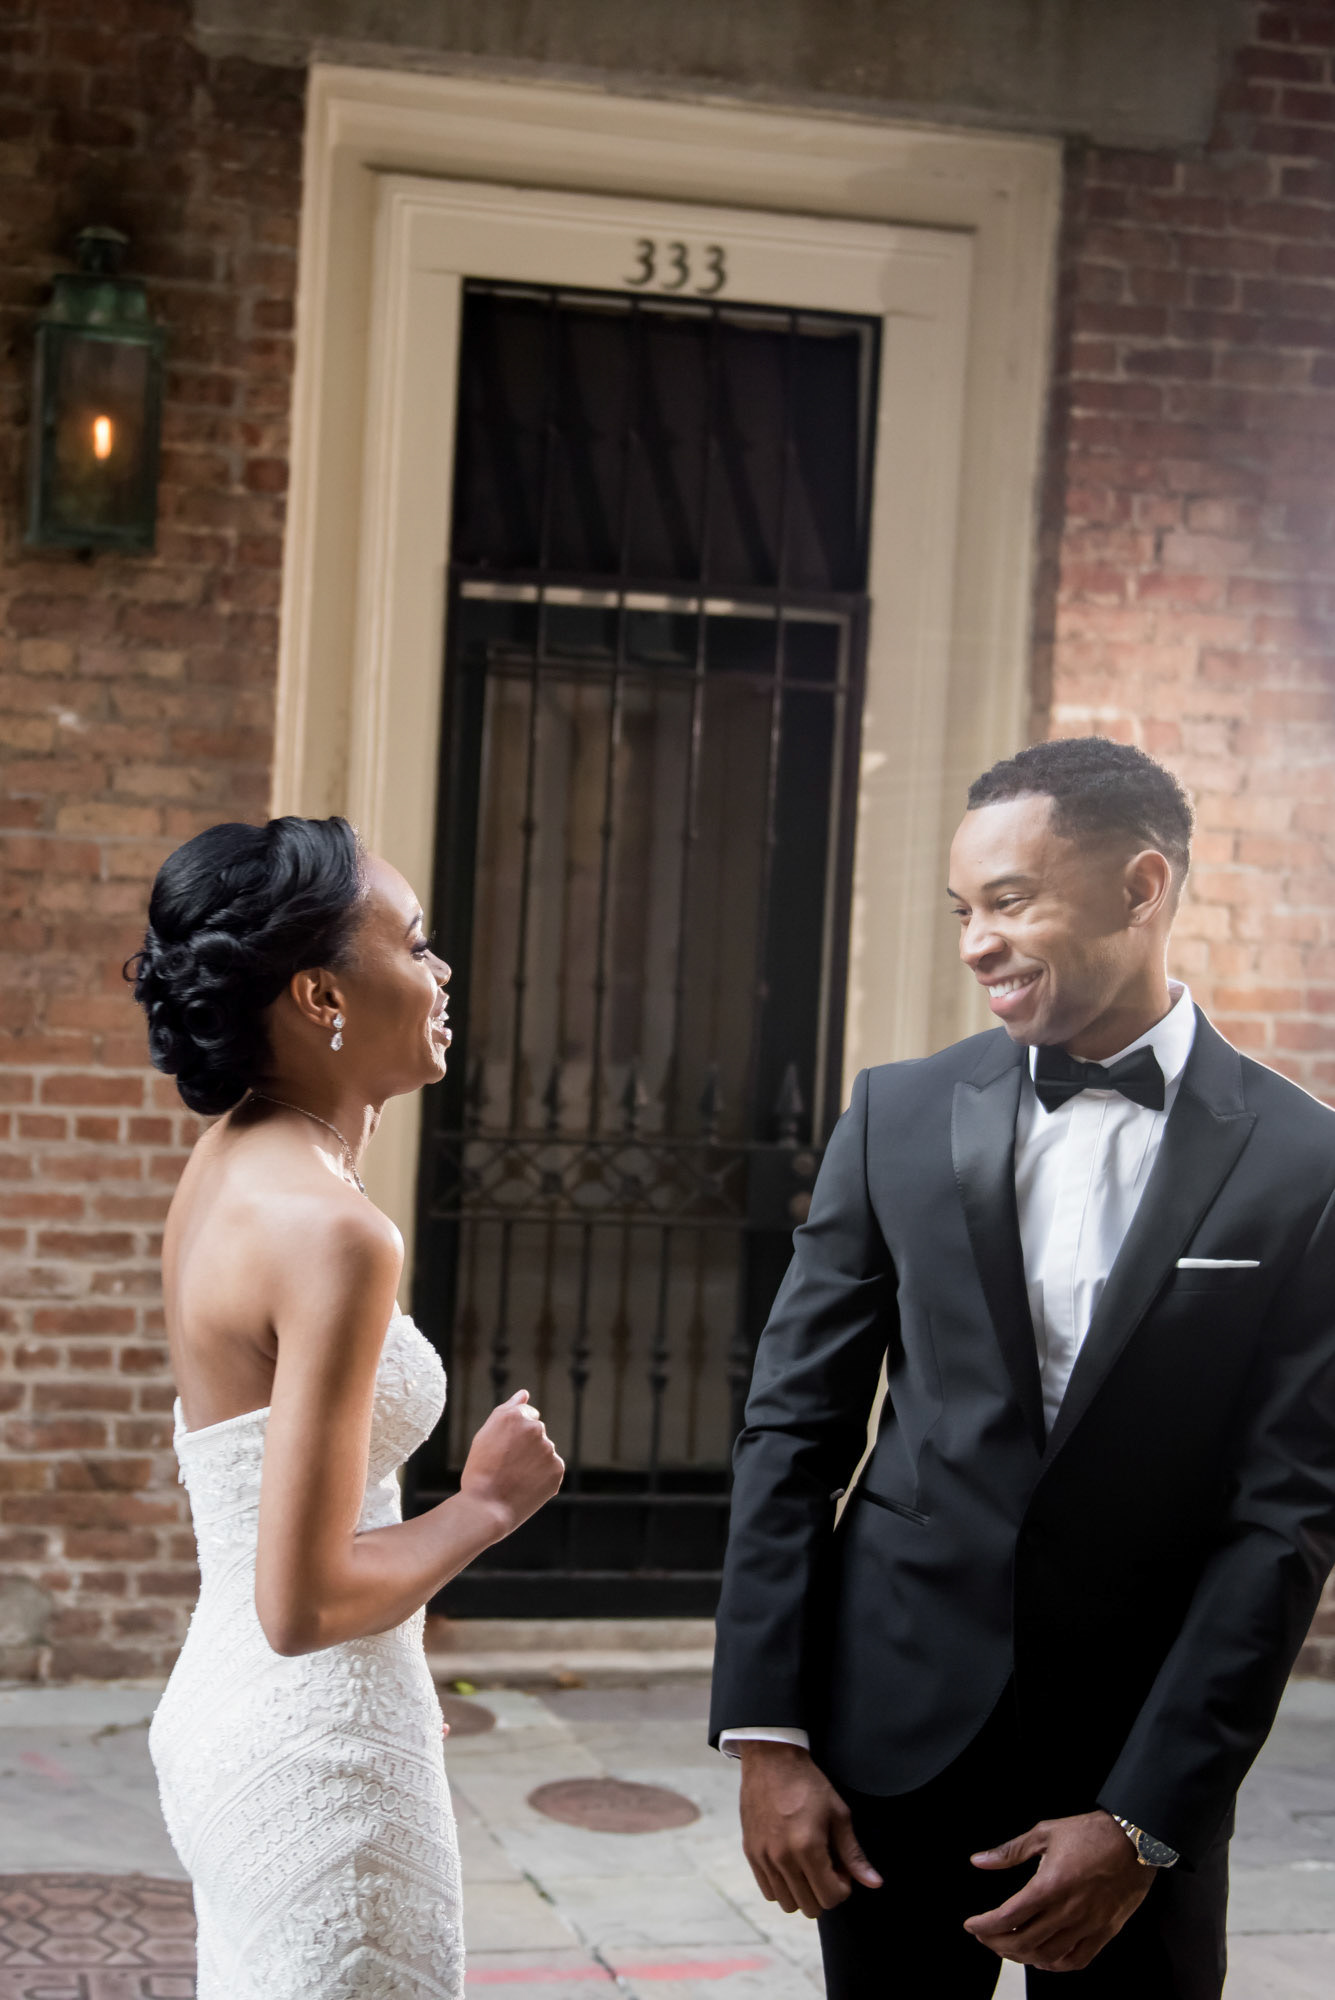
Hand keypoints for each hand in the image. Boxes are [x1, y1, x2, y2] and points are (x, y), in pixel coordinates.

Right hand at [458, 1390, 563, 1537]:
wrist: (486, 1507)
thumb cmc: (480, 1471)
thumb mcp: (485, 1435)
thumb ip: (508, 1410)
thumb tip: (524, 1393)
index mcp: (514, 1416)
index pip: (527, 1415)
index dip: (514, 1435)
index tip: (504, 1450)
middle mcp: (535, 1428)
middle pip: (537, 1433)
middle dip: (527, 1446)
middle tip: (506, 1466)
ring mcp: (548, 1448)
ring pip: (544, 1452)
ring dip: (535, 1461)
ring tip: (515, 1478)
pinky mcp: (558, 1468)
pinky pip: (552, 1469)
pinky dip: (542, 1477)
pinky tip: (526, 1487)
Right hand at [738, 1741, 881, 1918]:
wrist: (771, 1760)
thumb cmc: (808, 1783)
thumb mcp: (838, 1814)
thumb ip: (853, 1854)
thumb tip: (874, 1883)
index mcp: (807, 1848)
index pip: (830, 1898)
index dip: (843, 1888)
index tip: (841, 1868)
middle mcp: (782, 1858)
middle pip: (809, 1907)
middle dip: (824, 1892)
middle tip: (826, 1866)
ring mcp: (763, 1857)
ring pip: (787, 1903)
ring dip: (803, 1892)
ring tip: (808, 1866)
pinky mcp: (750, 1853)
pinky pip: (768, 1891)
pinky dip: (782, 1887)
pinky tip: (790, 1864)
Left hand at [964, 1809, 1153, 1970]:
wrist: (1134, 1840)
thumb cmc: (1090, 1833)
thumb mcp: (1045, 1833)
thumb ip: (1010, 1851)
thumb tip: (979, 1861)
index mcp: (1049, 1885)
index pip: (1008, 1917)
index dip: (984, 1926)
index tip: (971, 1925)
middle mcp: (1067, 1910)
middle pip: (1023, 1942)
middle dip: (997, 1944)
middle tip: (985, 1937)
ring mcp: (1088, 1925)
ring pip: (1047, 1956)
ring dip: (1022, 1957)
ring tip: (1008, 1947)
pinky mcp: (1104, 1932)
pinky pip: (1077, 1961)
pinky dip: (1055, 1965)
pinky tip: (1043, 1958)